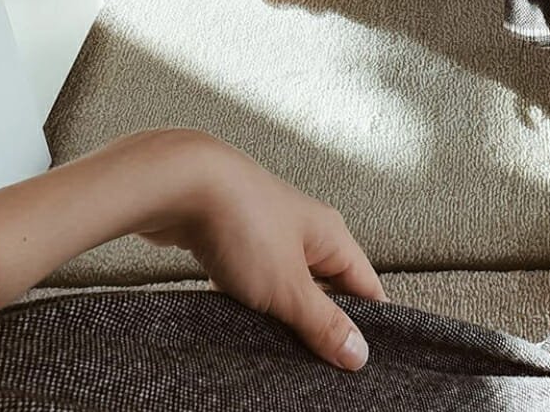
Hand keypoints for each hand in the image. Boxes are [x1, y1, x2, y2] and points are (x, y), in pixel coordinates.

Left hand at [136, 134, 386, 370]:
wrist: (181, 184)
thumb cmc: (243, 225)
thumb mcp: (289, 287)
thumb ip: (324, 323)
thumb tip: (359, 353)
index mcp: (331, 235)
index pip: (366, 285)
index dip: (368, 324)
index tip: (358, 362)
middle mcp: (306, 230)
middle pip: (327, 288)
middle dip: (319, 325)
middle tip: (312, 364)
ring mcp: (269, 232)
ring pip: (286, 286)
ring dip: (280, 315)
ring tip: (271, 344)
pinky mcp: (236, 239)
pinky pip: (253, 281)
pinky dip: (248, 302)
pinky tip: (235, 320)